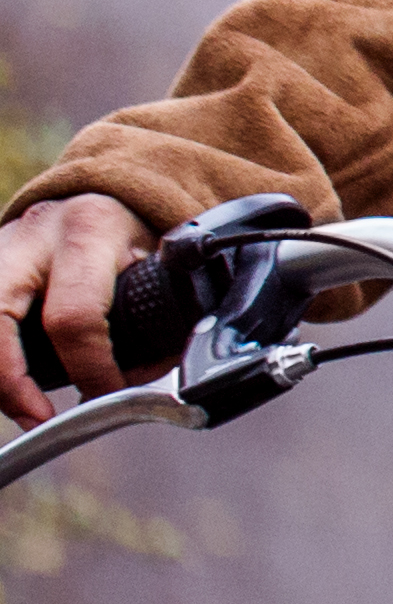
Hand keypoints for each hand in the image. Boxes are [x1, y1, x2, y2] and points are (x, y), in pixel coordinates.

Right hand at [0, 191, 155, 426]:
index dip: (92, 370)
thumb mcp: (164, 255)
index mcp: (89, 231)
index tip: (110, 396)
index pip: (75, 317)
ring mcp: (1, 247)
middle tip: (38, 418)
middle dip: (10, 381)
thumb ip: (164, 308)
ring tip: (21, 407)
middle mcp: (34, 235)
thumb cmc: (137, 228)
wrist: (102, 185)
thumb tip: (156, 374)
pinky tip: (8, 381)